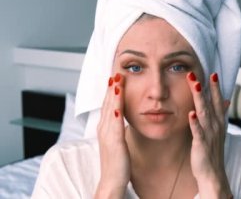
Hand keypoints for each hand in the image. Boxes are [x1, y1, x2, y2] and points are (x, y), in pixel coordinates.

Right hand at [95, 73, 129, 197]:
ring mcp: (107, 134)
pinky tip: (119, 97)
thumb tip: (123, 119)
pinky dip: (116, 106)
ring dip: (113, 92)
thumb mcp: (117, 142)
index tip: (117, 78)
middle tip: (116, 71)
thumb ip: (118, 130)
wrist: (112, 182)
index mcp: (106, 128)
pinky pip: (115, 120)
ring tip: (117, 78)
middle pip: (108, 103)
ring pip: (110, 108)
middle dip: (112, 87)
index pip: (109, 105)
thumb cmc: (117, 164)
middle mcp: (104, 128)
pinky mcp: (114, 140)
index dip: (112, 91)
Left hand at [186, 72, 231, 198]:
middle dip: (205, 88)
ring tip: (195, 86)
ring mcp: (209, 134)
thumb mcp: (219, 130)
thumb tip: (226, 100)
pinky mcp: (201, 144)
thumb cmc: (213, 151)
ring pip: (204, 113)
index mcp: (219, 122)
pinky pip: (198, 132)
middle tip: (197, 74)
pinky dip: (195, 123)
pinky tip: (191, 114)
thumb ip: (220, 114)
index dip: (216, 88)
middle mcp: (216, 126)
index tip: (213, 74)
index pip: (218, 101)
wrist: (213, 173)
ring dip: (200, 99)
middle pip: (210, 103)